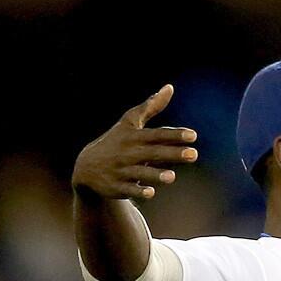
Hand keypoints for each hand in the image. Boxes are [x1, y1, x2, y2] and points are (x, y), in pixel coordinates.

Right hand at [71, 84, 197, 200]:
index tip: (193, 135)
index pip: (157, 135)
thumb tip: (170, 87)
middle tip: (194, 154)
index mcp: (133, 137)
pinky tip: (151, 192)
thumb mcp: (129, 123)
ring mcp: (121, 170)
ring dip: (156, 174)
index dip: (174, 135)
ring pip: (141, 173)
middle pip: (153, 153)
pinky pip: (128, 190)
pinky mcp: (116, 187)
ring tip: (172, 177)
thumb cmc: (115, 142)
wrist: (86, 167)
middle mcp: (128, 153)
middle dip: (172, 154)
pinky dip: (138, 191)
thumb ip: (150, 107)